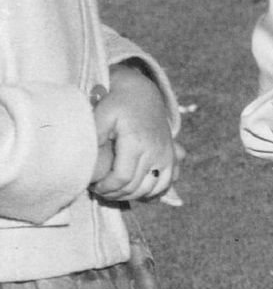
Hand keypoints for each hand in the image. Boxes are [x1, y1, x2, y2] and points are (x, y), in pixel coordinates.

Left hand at [90, 64, 180, 204]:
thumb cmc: (117, 103)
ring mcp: (165, 154)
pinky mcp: (171, 155)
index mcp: (136, 142)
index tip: (92, 186)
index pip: (122, 178)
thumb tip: (85, 159)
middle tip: (99, 190)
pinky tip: (136, 188)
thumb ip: (94, 136)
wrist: (142, 93)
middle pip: (135, 186)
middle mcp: (155, 151)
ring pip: (151, 188)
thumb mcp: (101, 114)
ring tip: (115, 191)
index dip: (105, 188)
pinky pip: (167, 182)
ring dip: (132, 195)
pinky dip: (152, 191)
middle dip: (115, 194)